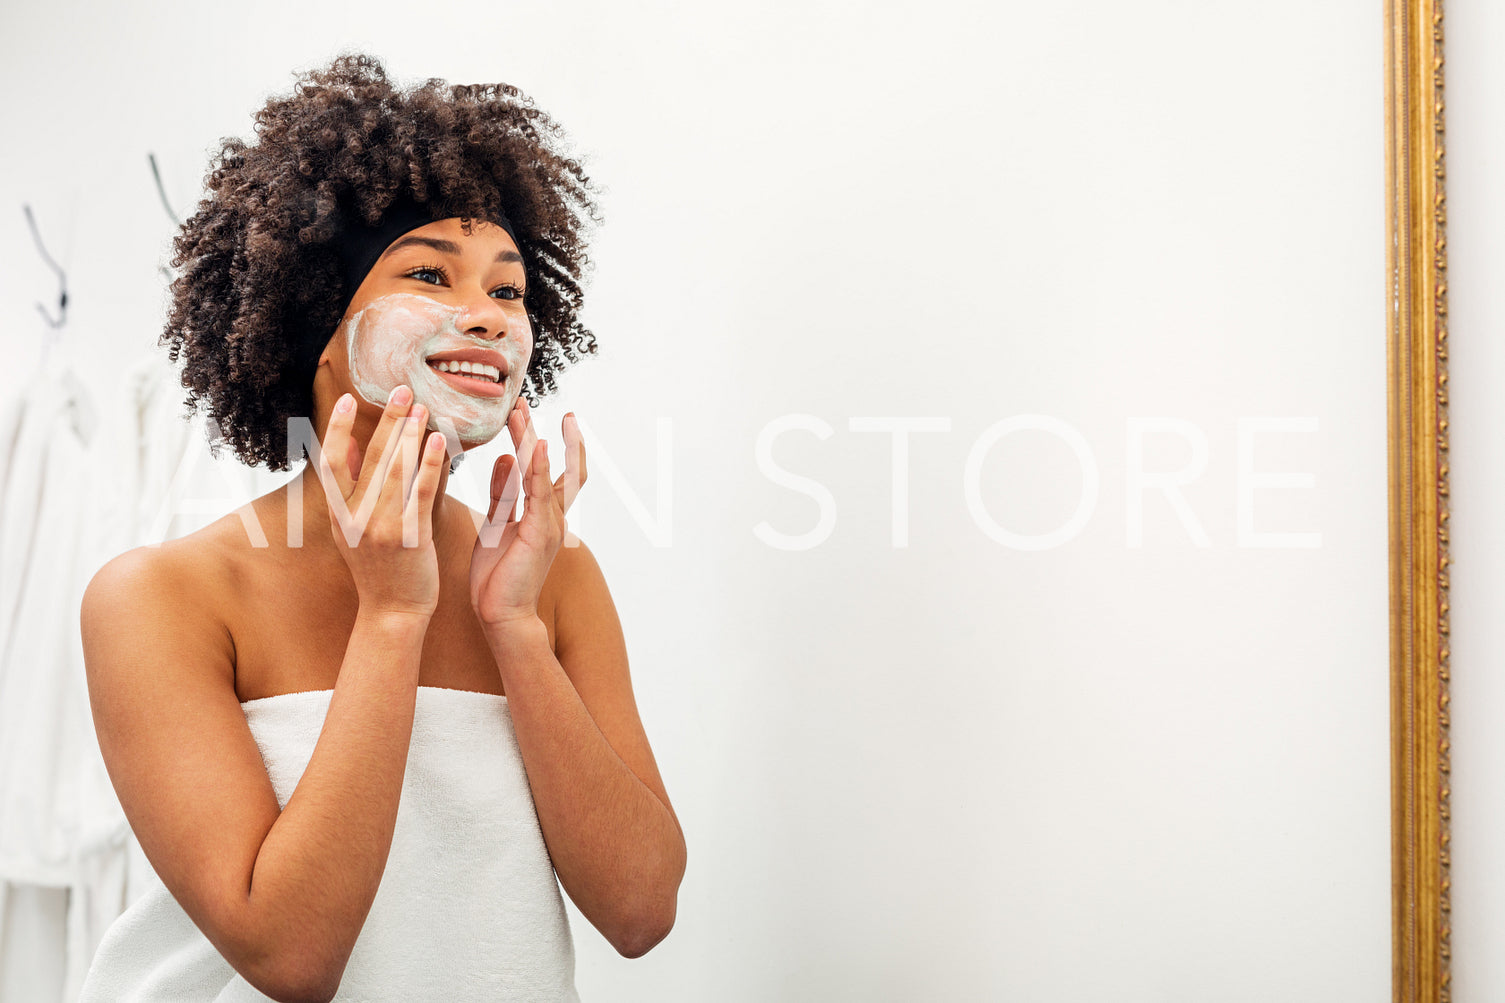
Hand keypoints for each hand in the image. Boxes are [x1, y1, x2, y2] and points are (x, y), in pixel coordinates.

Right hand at [314, 386, 447, 618]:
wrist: (393, 611)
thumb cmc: (377, 567)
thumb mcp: (350, 527)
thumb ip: (348, 485)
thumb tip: (347, 441)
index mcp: (338, 514)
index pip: (330, 462)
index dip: (335, 429)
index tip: (345, 399)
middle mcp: (354, 518)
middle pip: (369, 459)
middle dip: (387, 421)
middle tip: (401, 389)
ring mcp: (380, 528)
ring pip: (395, 470)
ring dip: (410, 434)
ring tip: (422, 406)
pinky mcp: (409, 537)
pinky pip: (420, 492)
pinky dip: (428, 463)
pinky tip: (438, 441)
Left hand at [470, 396, 585, 626]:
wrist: (501, 615)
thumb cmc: (497, 576)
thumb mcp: (496, 523)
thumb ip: (503, 492)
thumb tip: (504, 458)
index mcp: (541, 513)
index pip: (546, 467)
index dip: (538, 438)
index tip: (524, 411)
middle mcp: (552, 514)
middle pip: (554, 463)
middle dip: (539, 432)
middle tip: (523, 401)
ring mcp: (550, 522)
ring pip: (546, 471)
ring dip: (533, 439)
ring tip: (522, 412)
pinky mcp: (540, 532)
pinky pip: (540, 493)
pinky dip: (538, 467)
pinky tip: (534, 445)